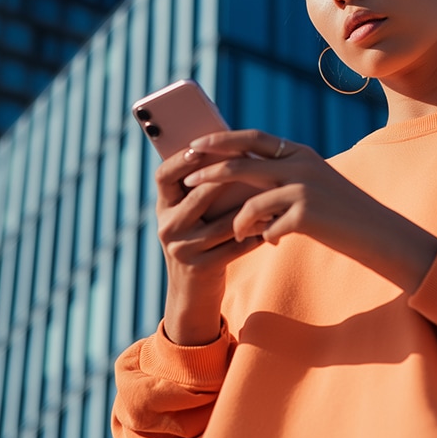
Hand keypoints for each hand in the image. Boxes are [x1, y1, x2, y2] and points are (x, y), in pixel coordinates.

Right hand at [152, 146, 262, 344]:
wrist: (192, 292)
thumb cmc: (198, 241)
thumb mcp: (190, 216)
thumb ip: (201, 189)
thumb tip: (231, 147)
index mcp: (163, 207)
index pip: (163, 175)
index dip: (180, 159)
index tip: (201, 145)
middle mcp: (168, 227)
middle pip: (198, 195)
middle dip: (227, 178)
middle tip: (252, 161)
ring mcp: (183, 249)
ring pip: (223, 222)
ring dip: (250, 207)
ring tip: (273, 192)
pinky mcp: (202, 268)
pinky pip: (235, 245)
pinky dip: (256, 233)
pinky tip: (272, 224)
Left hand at [184, 130, 436, 292]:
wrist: (380, 234)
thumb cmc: (344, 215)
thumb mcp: (315, 188)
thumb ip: (284, 182)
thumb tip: (246, 191)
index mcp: (300, 152)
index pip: (253, 138)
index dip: (223, 140)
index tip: (196, 144)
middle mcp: (300, 163)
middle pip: (244, 160)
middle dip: (212, 166)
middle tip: (187, 174)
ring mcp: (304, 187)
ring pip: (251, 198)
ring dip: (236, 217)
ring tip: (230, 231)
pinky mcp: (307, 213)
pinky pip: (266, 225)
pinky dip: (263, 236)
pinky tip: (273, 243)